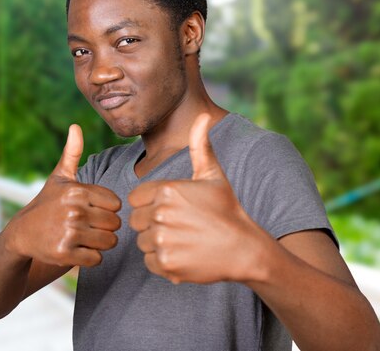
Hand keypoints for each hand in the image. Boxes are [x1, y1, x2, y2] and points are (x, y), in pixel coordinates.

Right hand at [5, 124, 121, 266]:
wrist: (21, 233)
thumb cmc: (46, 203)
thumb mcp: (58, 177)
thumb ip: (72, 153)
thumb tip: (75, 126)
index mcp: (77, 190)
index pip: (116, 204)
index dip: (106, 209)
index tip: (91, 209)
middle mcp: (74, 210)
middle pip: (114, 224)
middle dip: (105, 227)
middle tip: (86, 226)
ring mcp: (69, 233)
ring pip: (109, 242)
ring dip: (100, 243)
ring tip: (83, 237)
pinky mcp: (65, 254)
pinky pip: (96, 259)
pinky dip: (90, 257)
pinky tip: (76, 249)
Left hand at [128, 114, 265, 283]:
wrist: (245, 249)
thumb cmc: (227, 210)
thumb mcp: (213, 175)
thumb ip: (201, 145)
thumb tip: (203, 115)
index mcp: (166, 190)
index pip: (135, 199)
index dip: (150, 204)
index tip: (172, 209)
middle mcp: (161, 213)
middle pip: (136, 221)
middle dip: (152, 224)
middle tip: (180, 227)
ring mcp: (163, 239)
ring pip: (142, 242)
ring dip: (158, 244)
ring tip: (183, 240)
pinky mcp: (166, 263)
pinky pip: (149, 262)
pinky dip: (163, 262)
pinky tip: (184, 255)